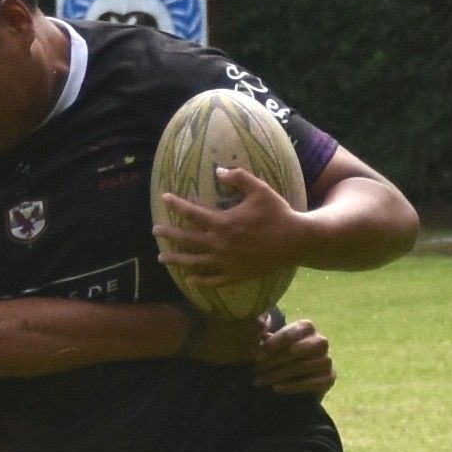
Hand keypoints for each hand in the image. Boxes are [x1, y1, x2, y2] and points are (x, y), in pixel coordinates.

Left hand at [154, 161, 312, 286]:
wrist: (296, 241)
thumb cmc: (278, 213)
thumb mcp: (260, 189)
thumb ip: (238, 177)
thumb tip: (218, 170)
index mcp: (223, 223)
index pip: (192, 213)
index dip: (176, 205)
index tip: (164, 198)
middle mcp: (220, 244)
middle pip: (187, 240)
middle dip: (169, 234)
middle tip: (155, 231)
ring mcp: (226, 262)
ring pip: (194, 262)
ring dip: (176, 260)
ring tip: (162, 258)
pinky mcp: (236, 274)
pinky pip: (213, 280)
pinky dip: (199, 281)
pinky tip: (189, 280)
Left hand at [246, 314, 335, 400]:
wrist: (302, 380)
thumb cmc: (284, 357)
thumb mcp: (274, 346)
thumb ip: (266, 339)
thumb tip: (258, 333)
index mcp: (307, 328)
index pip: (290, 334)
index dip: (272, 345)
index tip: (256, 357)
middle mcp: (320, 341)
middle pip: (296, 350)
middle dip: (273, 361)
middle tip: (256, 371)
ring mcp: (327, 360)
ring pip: (301, 367)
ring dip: (278, 375)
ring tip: (261, 381)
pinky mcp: (330, 378)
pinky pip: (311, 383)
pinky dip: (292, 386)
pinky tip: (276, 388)